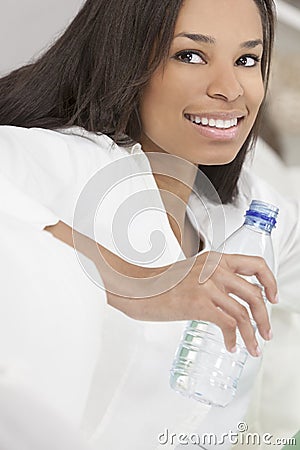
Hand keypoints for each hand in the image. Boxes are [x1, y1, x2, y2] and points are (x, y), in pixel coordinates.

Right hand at [107, 251, 277, 356]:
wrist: (139, 288)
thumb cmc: (163, 283)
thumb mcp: (194, 272)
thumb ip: (215, 279)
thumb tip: (235, 300)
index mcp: (216, 259)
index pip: (256, 264)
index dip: (270, 282)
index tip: (273, 297)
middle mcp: (215, 269)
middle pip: (255, 294)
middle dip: (265, 318)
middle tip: (266, 332)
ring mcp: (207, 286)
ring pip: (244, 313)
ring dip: (253, 334)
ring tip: (253, 347)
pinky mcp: (198, 304)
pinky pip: (228, 324)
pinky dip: (233, 339)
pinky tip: (230, 345)